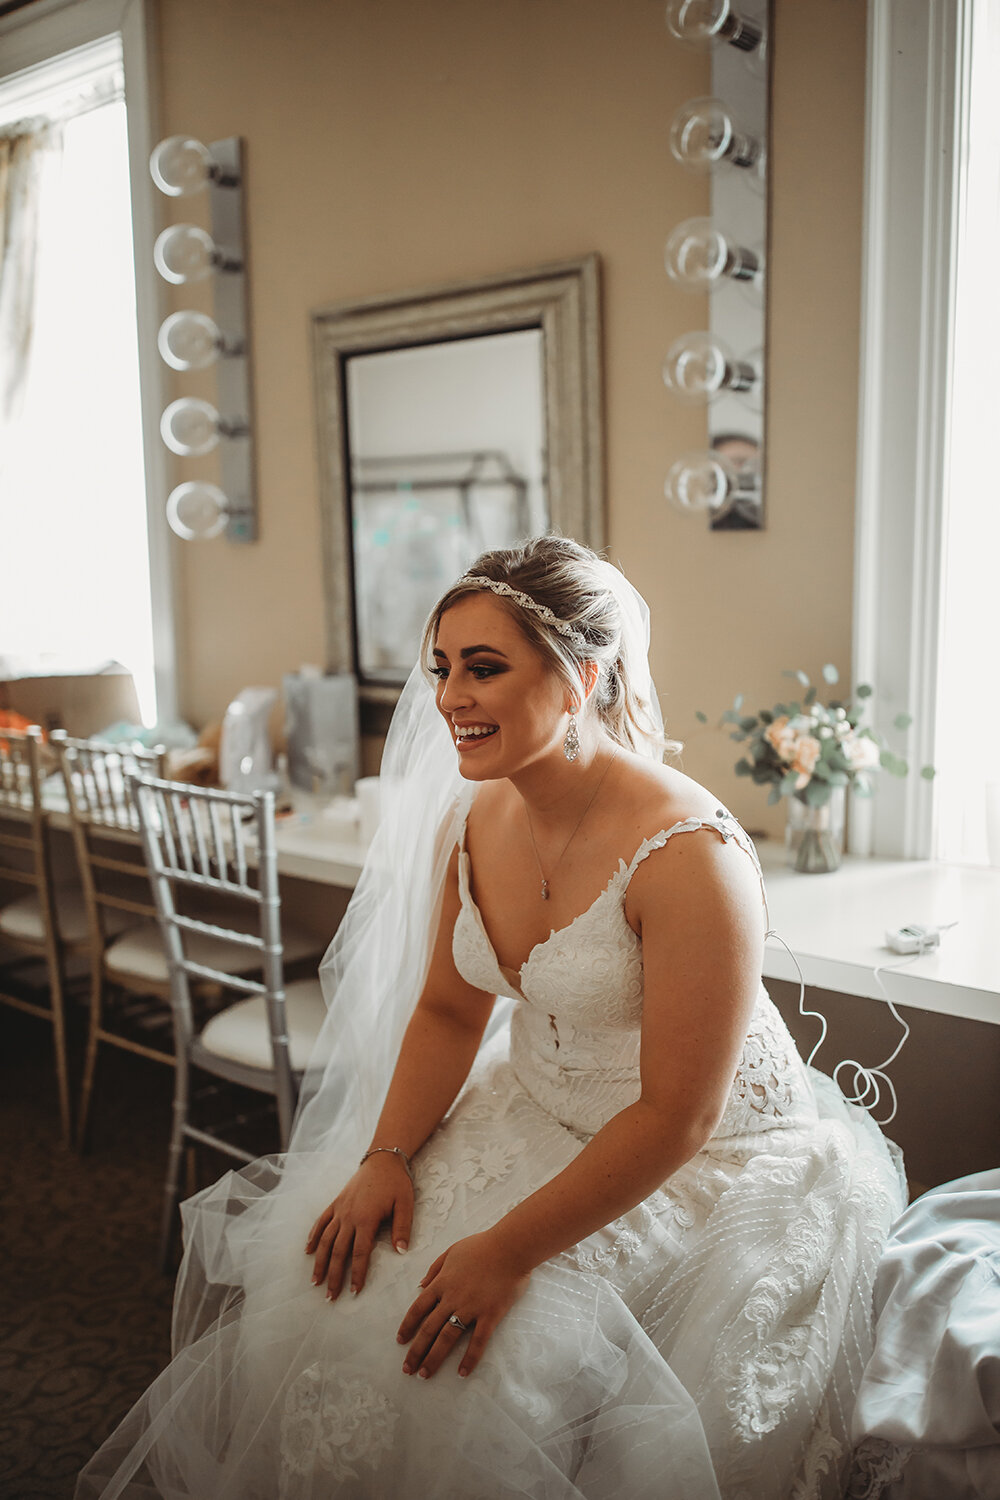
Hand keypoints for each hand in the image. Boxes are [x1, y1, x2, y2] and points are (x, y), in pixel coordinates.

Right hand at [305, 1154, 413, 1298]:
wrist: (382, 1158)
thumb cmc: (397, 1182)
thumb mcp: (405, 1204)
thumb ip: (402, 1228)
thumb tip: (401, 1252)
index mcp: (366, 1219)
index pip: (360, 1253)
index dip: (357, 1274)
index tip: (354, 1292)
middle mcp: (349, 1216)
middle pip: (338, 1251)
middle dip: (334, 1276)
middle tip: (330, 1297)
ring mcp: (340, 1209)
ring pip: (325, 1240)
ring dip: (320, 1262)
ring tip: (315, 1282)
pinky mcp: (336, 1202)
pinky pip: (321, 1222)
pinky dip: (313, 1237)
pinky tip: (308, 1251)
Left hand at [396, 1230, 530, 1379]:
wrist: (510, 1247)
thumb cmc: (482, 1246)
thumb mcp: (452, 1251)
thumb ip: (435, 1268)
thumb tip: (420, 1285)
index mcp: (442, 1283)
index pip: (418, 1308)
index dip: (408, 1326)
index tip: (400, 1341)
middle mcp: (452, 1298)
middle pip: (429, 1328)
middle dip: (416, 1350)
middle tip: (408, 1369)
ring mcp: (470, 1308)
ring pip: (447, 1338)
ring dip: (434, 1358)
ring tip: (424, 1375)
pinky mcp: (489, 1315)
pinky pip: (478, 1341)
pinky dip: (469, 1359)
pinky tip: (462, 1373)